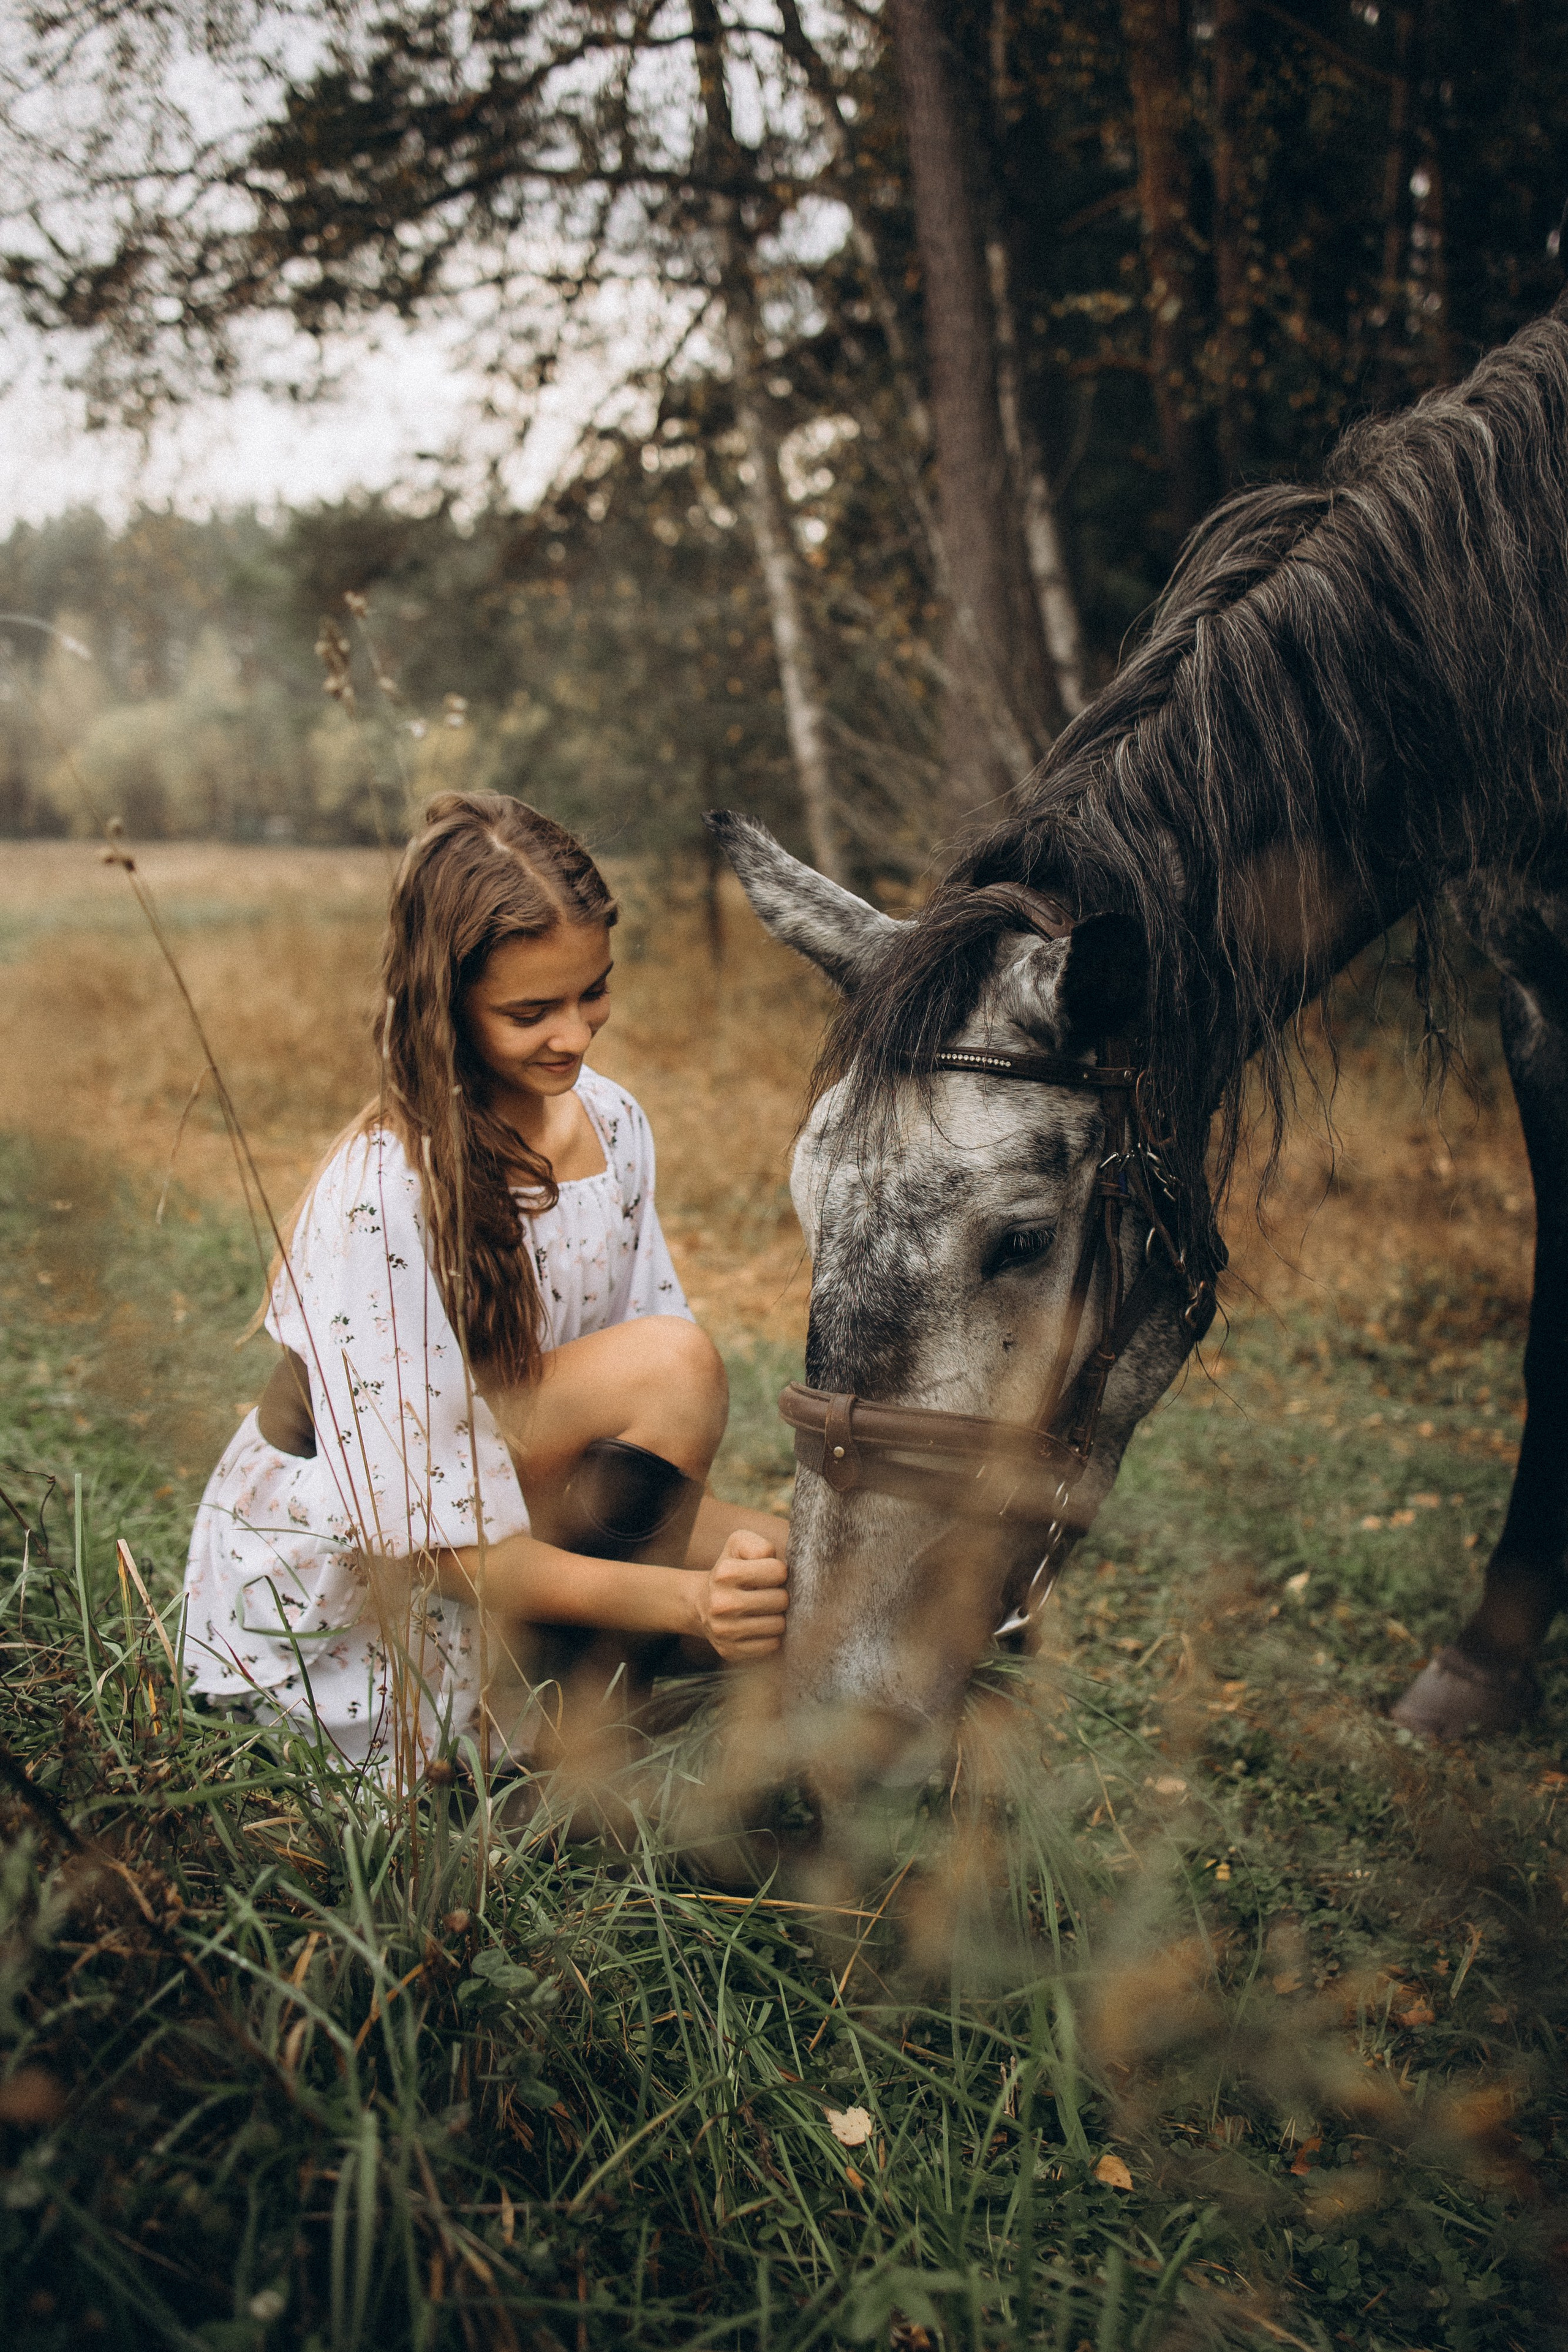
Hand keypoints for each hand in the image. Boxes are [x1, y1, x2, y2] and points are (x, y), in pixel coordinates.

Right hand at [695, 1529, 787, 1661]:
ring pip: (778, 1625)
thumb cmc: (729, 1572)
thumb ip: (760, 1546)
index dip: (778, 1571)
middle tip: (768, 1594)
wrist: (701, 1604)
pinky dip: (770, 1636)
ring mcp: (725, 1630)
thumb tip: (775, 1564)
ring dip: (777, 1617)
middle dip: (780, 1595)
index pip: (778, 1571)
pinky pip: (771, 1645)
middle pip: (781, 1600)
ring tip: (765, 1610)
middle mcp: (721, 1604)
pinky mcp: (730, 1651)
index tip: (768, 1574)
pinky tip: (759, 1626)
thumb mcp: (738, 1546)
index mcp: (725, 1573)